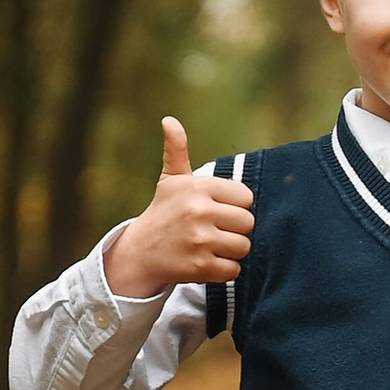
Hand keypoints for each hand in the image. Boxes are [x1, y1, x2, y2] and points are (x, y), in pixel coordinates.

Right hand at [106, 118, 255, 300]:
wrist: (141, 252)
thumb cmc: (164, 212)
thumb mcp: (172, 180)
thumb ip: (177, 150)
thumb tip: (169, 120)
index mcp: (197, 187)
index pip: (246, 197)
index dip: (235, 206)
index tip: (216, 210)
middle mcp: (199, 212)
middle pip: (248, 223)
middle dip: (235, 229)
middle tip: (214, 230)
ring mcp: (200, 240)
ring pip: (244, 247)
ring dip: (231, 250)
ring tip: (210, 245)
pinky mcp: (201, 267)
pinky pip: (234, 269)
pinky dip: (224, 269)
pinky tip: (206, 261)